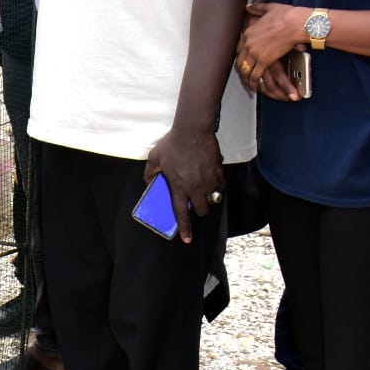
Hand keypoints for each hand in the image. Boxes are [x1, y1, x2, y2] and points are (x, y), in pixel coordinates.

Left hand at [145, 126, 223, 243]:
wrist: (192, 131)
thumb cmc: (172, 144)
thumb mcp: (154, 158)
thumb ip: (150, 172)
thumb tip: (149, 182)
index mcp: (179, 187)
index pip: (181, 213)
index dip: (185, 228)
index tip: (187, 239)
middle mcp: (195, 188)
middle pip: (202, 210)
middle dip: (199, 210)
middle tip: (195, 202)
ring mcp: (209, 181)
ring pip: (213, 198)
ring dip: (208, 196)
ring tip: (202, 184)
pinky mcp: (219, 173)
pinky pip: (221, 186)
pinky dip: (217, 184)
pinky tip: (210, 175)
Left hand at [236, 2, 306, 101]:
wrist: (295, 23)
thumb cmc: (286, 15)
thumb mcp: (268, 8)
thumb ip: (257, 8)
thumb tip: (249, 6)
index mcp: (248, 32)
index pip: (239, 46)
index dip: (241, 54)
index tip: (242, 59)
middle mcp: (248, 43)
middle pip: (240, 59)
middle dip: (242, 68)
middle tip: (243, 74)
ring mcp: (255, 52)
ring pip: (246, 68)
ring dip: (246, 78)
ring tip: (248, 84)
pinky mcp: (264, 60)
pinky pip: (256, 75)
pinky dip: (254, 83)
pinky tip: (254, 87)